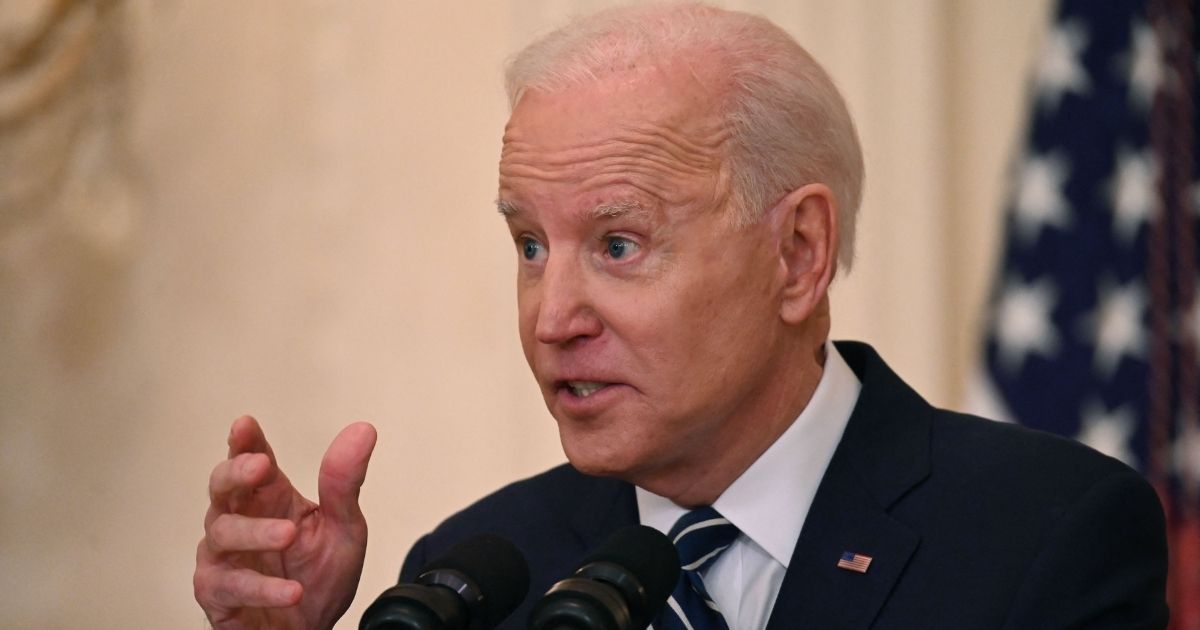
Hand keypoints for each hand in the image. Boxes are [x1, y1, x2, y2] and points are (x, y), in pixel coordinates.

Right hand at [194, 415, 376, 629]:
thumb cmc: (320, 576)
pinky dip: (261, 588)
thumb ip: (345, 483)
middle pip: (222, 486)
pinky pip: (230, 585)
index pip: (251, 460)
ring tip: (289, 535)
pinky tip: (291, 591)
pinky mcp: (217, 593)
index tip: (245, 425)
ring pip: (223, 533)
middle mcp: (240, 519)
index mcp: (270, 498)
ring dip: (256, 532)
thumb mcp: (344, 528)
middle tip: (260, 466)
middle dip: (236, 472)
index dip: (245, 442)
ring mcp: (223, 556)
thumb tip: (363, 430)